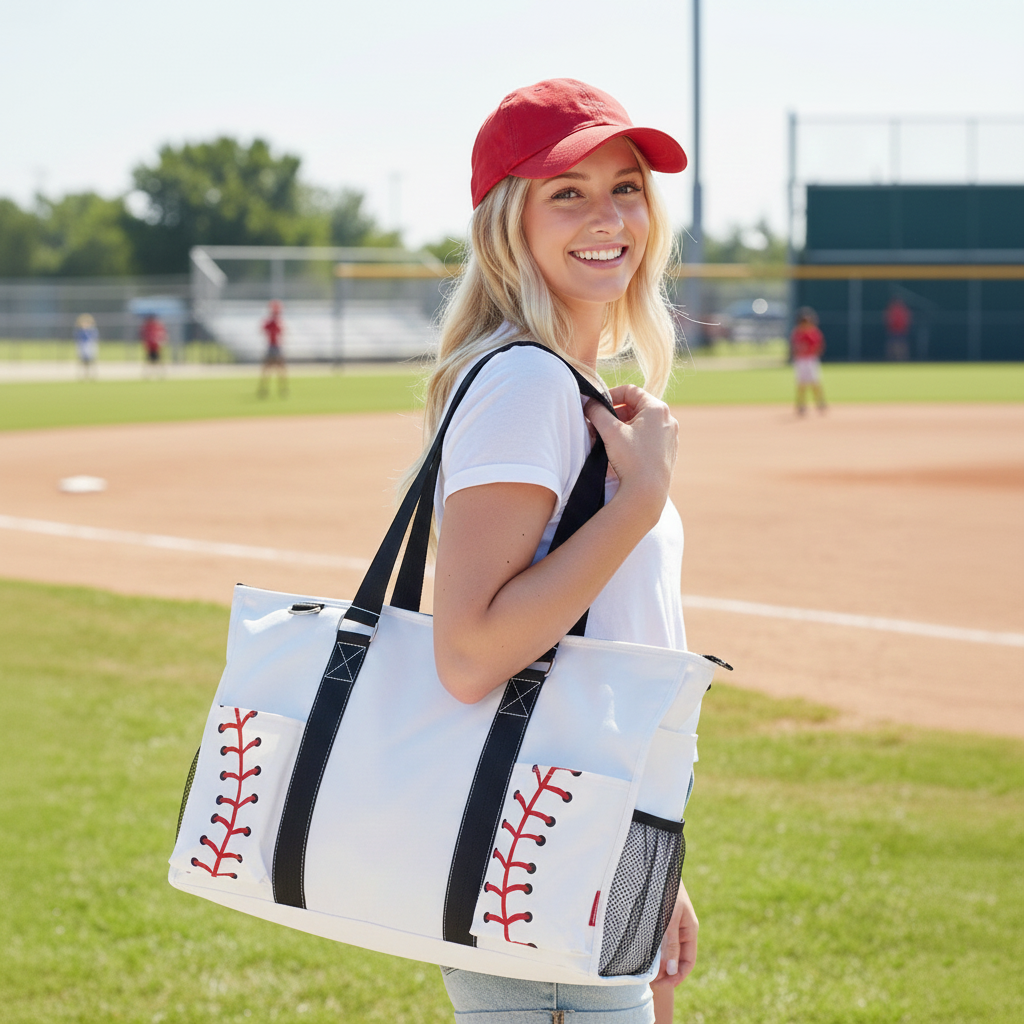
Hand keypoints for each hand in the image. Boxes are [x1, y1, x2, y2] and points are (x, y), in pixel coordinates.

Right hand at [584, 385, 677, 526]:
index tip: (596, 407)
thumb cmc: (631, 459)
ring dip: (622, 427)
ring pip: (641, 424)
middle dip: (614, 414)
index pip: (630, 391)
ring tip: (605, 439)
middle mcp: (668, 420)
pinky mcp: (667, 452)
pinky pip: (647, 438)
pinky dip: (632, 439)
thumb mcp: (610, 431)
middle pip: (636, 407)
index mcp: (657, 409)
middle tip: (598, 424)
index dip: (610, 395)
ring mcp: (669, 437)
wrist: (647, 492)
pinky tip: (619, 451)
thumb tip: (587, 400)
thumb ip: (596, 411)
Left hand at [652, 882, 698, 989]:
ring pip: (667, 950)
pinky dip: (654, 951)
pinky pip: (660, 941)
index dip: (678, 976)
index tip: (664, 986)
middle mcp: (682, 928)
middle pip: (678, 958)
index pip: (688, 961)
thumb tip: (673, 971)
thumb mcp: (668, 919)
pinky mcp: (660, 918)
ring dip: (659, 963)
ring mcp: (671, 923)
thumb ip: (671, 944)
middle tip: (652, 983)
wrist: (655, 867)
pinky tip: (643, 957)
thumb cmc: (664, 890)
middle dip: (667, 973)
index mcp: (689, 928)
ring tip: (646, 974)